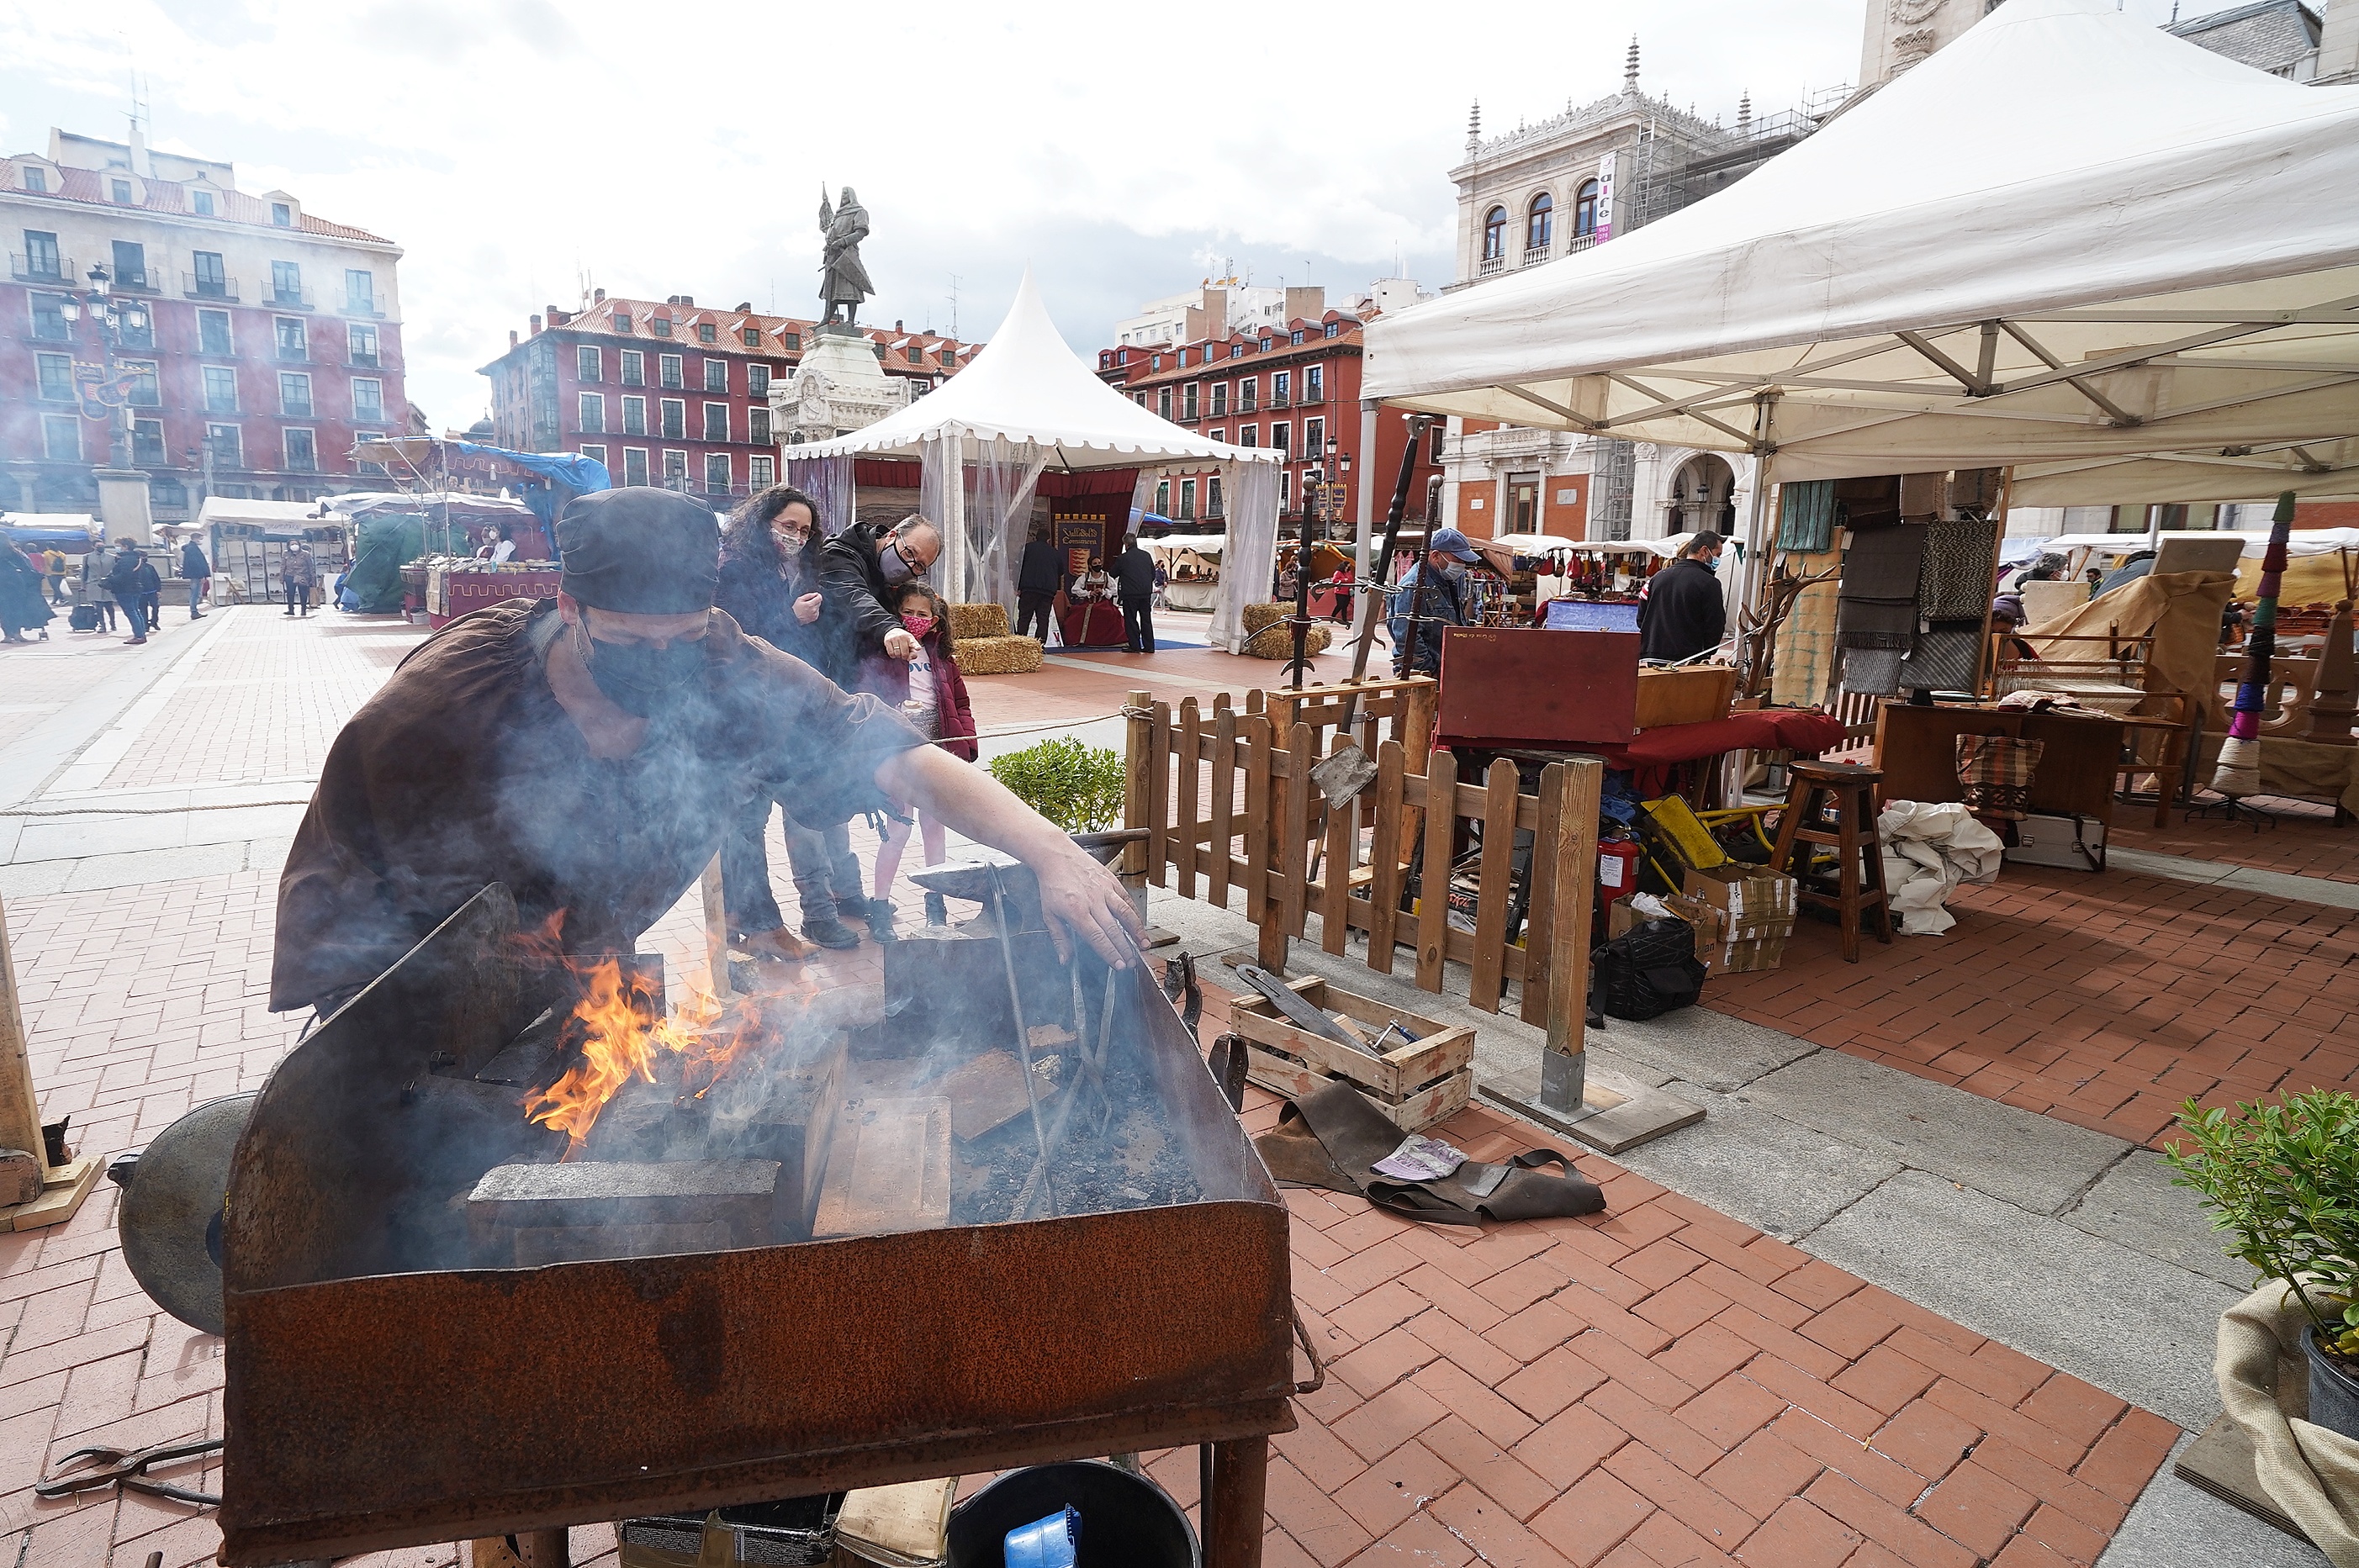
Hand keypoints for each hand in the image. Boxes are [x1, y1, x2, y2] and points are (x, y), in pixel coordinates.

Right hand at [793, 592, 821, 624]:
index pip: (819, 598)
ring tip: (807, 608)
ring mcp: (815, 614)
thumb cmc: (796, 609)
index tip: (815, 595)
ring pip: (818, 607)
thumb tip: (816, 594)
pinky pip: (817, 612)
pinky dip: (814, 611)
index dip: (818, 596)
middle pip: (819, 602)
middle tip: (808, 602)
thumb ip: (809, 595)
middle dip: (815, 601)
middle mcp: (814, 610)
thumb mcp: (800, 599)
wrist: (795, 619)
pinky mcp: (815, 617)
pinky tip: (809, 611)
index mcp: (810, 604)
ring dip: (814, 606)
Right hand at [883, 627, 918, 659]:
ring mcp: (895, 638)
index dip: (916, 646)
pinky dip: (893, 655)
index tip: (918, 648)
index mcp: (910, 638)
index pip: (914, 643)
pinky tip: (894, 652)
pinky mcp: (888, 641)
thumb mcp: (910, 644)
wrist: (893, 631)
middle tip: (903, 655)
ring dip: (898, 656)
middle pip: (904, 653)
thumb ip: (913, 653)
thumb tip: (909, 658)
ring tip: (898, 652)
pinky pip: (891, 653)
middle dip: (904, 656)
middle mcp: (903, 637)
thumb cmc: (904, 640)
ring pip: (897, 653)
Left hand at [1031, 844, 1144, 967]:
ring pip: (1125, 914)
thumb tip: (1065, 959)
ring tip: (1143, 945)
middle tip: (1132, 963)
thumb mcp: (1049, 914)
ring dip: (1136, 931)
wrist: (1056, 856)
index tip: (1119, 965)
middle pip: (1113, 930)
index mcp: (1076, 912)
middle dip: (1125, 949)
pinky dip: (1134, 913)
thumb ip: (1059, 938)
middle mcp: (1093, 901)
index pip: (1097, 938)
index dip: (1110, 954)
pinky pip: (1126, 899)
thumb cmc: (1052, 885)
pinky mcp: (1111, 881)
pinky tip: (1139, 925)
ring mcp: (1104, 890)